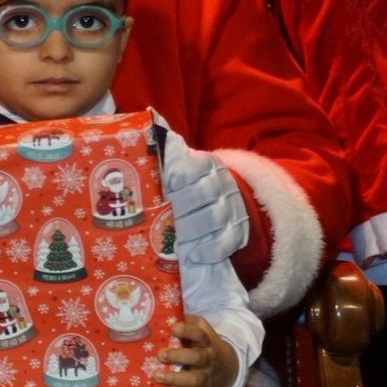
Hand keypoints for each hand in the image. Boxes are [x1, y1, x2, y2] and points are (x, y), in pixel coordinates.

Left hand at [154, 315, 238, 386]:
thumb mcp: (200, 328)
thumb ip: (186, 322)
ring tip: (157, 375)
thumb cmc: (203, 344)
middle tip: (160, 355)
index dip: (187, 331)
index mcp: (205, 341)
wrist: (227, 367)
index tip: (174, 328)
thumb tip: (163, 313)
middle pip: (196, 358)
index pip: (199, 334)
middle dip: (177, 356)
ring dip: (175, 378)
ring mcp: (207, 376)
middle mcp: (208, 359)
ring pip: (194, 379)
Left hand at [161, 133, 248, 263]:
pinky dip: (211, 251)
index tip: (170, 182)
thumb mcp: (181, 166)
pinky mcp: (237, 231)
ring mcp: (232, 208)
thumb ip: (167, 156)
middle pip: (206, 193)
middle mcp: (222, 184)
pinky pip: (228, 242)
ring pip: (216, 218)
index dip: (185, 171)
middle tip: (166, 215)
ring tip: (174, 241)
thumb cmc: (189, 184)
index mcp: (207, 165)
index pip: (199, 163)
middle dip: (185, 204)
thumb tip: (150, 131)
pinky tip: (192, 256)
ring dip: (193, 230)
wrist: (222, 200)